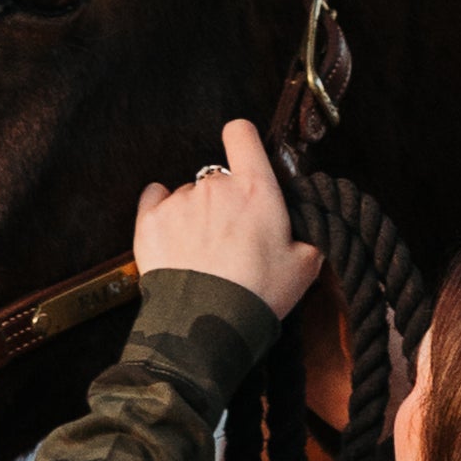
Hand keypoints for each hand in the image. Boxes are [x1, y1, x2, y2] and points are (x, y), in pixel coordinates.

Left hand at [134, 115, 321, 318]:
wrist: (207, 325)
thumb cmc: (258, 294)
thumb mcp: (304, 266)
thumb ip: (308, 233)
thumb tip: (310, 223)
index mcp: (255, 189)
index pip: (242, 134)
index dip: (243, 142)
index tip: (245, 157)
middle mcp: (215, 186)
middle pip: (218, 178)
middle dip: (225, 202)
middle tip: (232, 239)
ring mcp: (180, 201)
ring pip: (189, 196)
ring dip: (196, 215)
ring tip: (203, 254)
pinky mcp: (150, 220)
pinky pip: (154, 200)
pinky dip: (162, 212)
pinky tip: (173, 237)